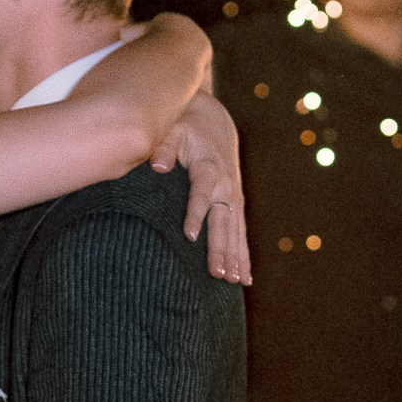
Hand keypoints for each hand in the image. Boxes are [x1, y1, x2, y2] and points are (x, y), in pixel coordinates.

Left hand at [150, 92, 251, 282]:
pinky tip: (245, 278)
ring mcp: (233, 197)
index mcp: (208, 169)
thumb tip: (156, 166)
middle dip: (221, 248)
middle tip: (218, 274)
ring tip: (234, 282)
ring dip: (235, 257)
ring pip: (236, 231)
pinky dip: (243, 255)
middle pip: (223, 221)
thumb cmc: (187, 126)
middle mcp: (226, 186)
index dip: (196, 214)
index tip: (190, 235)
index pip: (202, 194)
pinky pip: (240, 233)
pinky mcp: (235, 204)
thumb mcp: (173, 130)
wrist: (213, 119)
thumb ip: (163, 146)